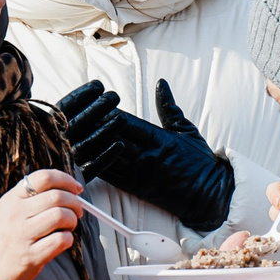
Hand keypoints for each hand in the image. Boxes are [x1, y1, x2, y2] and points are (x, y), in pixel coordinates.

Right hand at [0, 169, 81, 279]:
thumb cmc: (0, 242)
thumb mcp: (6, 212)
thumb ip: (29, 199)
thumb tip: (65, 190)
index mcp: (11, 199)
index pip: (43, 177)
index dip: (66, 180)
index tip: (76, 188)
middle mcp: (16, 214)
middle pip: (57, 196)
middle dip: (75, 203)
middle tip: (77, 211)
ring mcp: (23, 235)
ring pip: (60, 216)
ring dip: (72, 221)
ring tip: (69, 227)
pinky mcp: (31, 256)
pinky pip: (61, 240)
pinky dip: (68, 240)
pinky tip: (63, 242)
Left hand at [55, 79, 235, 232]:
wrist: (208, 195)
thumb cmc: (200, 162)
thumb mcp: (186, 130)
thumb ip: (169, 107)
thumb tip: (160, 84)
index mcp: (159, 138)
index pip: (127, 122)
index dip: (108, 113)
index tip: (94, 103)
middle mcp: (146, 155)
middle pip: (112, 137)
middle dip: (93, 126)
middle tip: (73, 116)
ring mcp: (139, 172)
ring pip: (106, 155)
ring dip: (88, 145)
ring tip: (71, 134)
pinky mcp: (135, 187)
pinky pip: (110, 175)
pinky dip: (93, 164)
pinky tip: (79, 157)